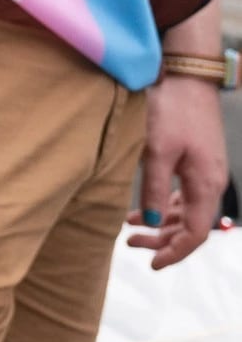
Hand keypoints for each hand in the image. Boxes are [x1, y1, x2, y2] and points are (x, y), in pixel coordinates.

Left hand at [129, 75, 228, 269]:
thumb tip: (150, 221)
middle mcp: (211, 183)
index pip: (196, 234)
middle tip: (130, 245)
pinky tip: (141, 210)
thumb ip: (153, 187)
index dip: (175, 252)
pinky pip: (183, 195)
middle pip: (191, 226)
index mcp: (206, 185)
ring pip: (186, 212)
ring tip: (129, 230)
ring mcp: (205, 172)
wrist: (187, 77)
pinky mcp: (196, 162)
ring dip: (161, 224)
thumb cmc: (172, 110)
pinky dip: (163, 206)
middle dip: (162, 240)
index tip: (152, 264)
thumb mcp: (157, 150)